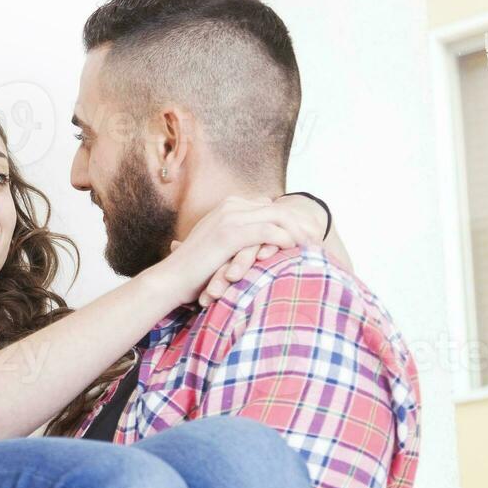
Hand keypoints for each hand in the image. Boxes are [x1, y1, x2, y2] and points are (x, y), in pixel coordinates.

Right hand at [155, 194, 308, 307]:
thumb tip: (256, 249)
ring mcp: (230, 217)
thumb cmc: (193, 272)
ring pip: (277, 216)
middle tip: (317, 241)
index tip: (306, 236)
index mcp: (228, 207)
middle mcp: (230, 206)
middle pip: (278, 208)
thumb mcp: (218, 251)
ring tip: (311, 247)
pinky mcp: (231, 233)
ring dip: (298, 231)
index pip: (269, 207)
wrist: (170, 280)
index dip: (290, 220)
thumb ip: (236, 243)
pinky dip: (285, 239)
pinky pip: (268, 231)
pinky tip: (295, 251)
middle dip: (301, 223)